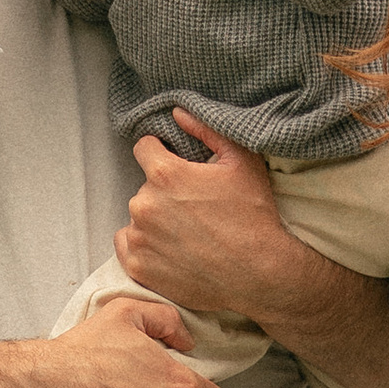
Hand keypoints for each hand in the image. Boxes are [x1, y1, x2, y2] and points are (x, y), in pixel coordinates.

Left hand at [117, 114, 291, 322]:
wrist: (261, 273)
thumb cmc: (253, 215)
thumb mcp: (242, 160)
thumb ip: (206, 129)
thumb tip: (177, 114)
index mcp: (165, 174)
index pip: (144, 148)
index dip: (161, 152)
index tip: (178, 168)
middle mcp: (144, 204)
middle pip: (145, 186)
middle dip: (164, 191)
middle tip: (193, 207)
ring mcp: (139, 238)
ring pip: (138, 217)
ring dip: (155, 220)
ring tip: (186, 233)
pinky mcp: (138, 268)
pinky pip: (127, 245)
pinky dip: (143, 246)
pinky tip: (170, 249)